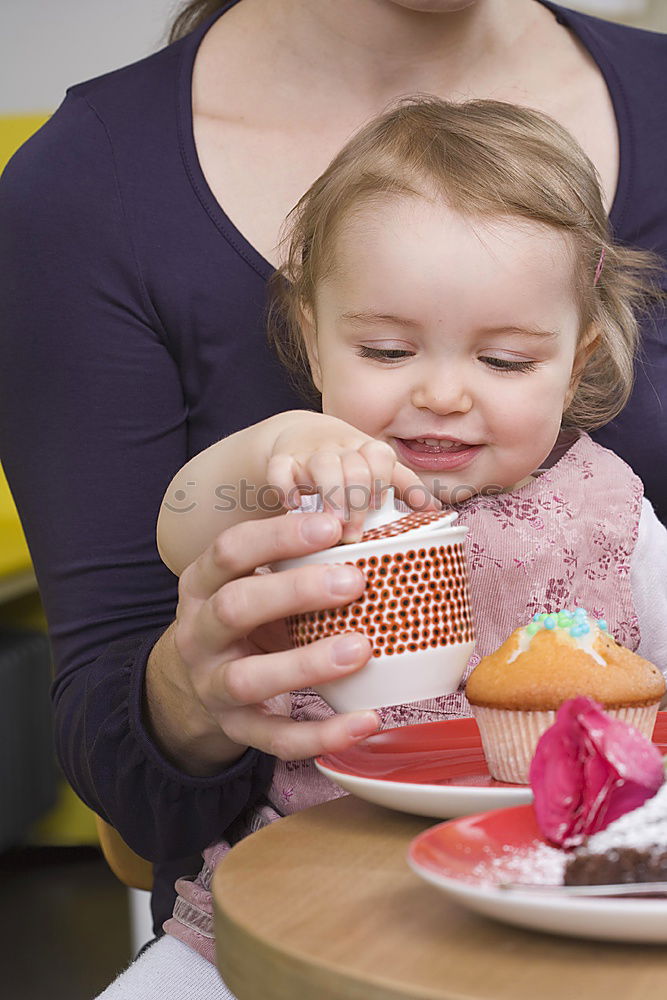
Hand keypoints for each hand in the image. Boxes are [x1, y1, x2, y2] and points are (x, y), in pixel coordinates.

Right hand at [145, 511, 380, 775]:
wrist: (192, 689)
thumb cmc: (242, 621)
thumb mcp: (247, 583)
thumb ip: (289, 562)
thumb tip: (367, 526)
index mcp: (202, 585)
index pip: (230, 551)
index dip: (278, 535)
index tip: (333, 524)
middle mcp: (200, 634)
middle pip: (234, 608)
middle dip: (294, 592)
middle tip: (354, 581)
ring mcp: (214, 685)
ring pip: (249, 678)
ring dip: (306, 664)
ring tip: (362, 649)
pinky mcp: (237, 729)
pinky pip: (276, 738)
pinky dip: (323, 733)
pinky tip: (367, 719)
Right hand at [266, 412, 439, 541]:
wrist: (301, 437)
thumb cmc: (347, 462)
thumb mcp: (377, 470)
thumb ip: (404, 488)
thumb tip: (436, 511)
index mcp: (367, 449)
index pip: (380, 456)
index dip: (381, 481)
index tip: (378, 505)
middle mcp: (341, 448)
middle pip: (354, 467)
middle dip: (357, 500)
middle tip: (353, 532)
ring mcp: (310, 454)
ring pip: (323, 466)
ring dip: (330, 495)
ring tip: (330, 523)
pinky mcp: (281, 461)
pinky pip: (280, 469)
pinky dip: (285, 486)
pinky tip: (293, 506)